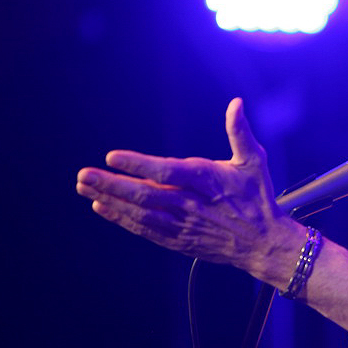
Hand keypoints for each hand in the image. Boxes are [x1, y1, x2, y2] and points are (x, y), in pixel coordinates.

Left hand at [75, 98, 298, 280]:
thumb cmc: (258, 198)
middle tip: (84, 175)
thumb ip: (240, 132)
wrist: (264, 243)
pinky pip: (145, 230)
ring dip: (110, 201)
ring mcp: (183, 225)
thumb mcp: (253, 162)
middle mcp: (191, 204)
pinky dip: (122, 219)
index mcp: (207, 181)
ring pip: (140, 213)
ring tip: (85, 188)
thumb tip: (236, 104)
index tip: (112, 157)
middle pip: (146, 195)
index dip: (139, 165)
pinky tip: (102, 207)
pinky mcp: (178, 241)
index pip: (167, 172)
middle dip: (112, 185)